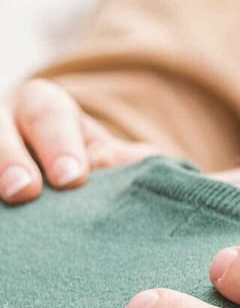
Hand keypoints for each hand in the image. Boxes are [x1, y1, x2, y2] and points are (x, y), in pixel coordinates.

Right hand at [1, 79, 157, 202]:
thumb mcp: (102, 155)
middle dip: (9, 160)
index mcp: (44, 106)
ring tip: (4, 202)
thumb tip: (156, 174)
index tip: (71, 179)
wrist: (49, 176)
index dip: (59, 145)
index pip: (49, 116)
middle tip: (25, 192)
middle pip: (0, 133)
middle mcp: (3, 119)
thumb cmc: (82, 163)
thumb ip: (125, 161)